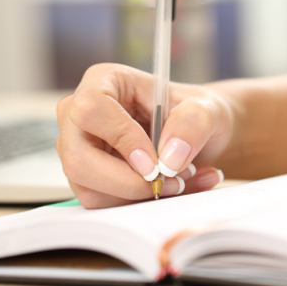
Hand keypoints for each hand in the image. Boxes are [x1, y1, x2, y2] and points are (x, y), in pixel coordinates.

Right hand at [56, 63, 233, 207]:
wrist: (198, 136)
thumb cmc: (195, 113)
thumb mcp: (208, 109)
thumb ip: (193, 123)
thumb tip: (168, 158)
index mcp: (103, 81)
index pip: (91, 111)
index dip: (122, 139)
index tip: (156, 162)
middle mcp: (80, 115)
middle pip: (78, 159)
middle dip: (129, 182)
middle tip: (171, 181)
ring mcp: (79, 148)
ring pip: (89, 189)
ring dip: (139, 195)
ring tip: (178, 181)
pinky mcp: (88, 177)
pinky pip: (103, 203)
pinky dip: (139, 204)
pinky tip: (168, 189)